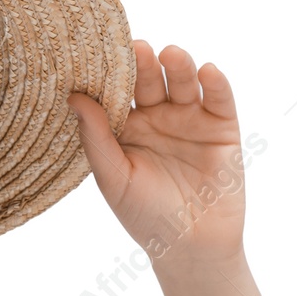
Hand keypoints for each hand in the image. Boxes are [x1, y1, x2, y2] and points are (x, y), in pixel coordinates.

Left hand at [67, 40, 245, 266]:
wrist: (191, 246)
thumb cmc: (144, 214)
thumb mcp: (113, 178)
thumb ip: (96, 138)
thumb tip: (74, 97)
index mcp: (125, 126)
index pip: (117, 91)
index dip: (110, 74)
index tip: (99, 53)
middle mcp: (157, 116)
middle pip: (149, 81)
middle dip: (143, 65)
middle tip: (136, 49)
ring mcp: (190, 119)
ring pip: (183, 83)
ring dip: (179, 66)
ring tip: (171, 54)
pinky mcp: (222, 127)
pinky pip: (219, 100)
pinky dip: (216, 85)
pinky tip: (207, 72)